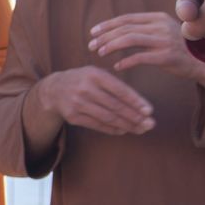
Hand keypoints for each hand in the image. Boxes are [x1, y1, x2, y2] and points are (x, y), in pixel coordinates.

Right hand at [39, 65, 154, 135]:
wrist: (54, 89)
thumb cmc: (84, 80)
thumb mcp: (97, 74)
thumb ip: (116, 85)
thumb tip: (140, 104)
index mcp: (95, 75)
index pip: (120, 90)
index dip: (136, 101)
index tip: (149, 111)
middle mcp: (85, 89)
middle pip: (115, 106)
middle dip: (135, 117)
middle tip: (150, 124)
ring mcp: (77, 103)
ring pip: (107, 117)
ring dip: (126, 125)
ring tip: (140, 129)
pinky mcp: (72, 116)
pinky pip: (96, 124)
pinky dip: (111, 129)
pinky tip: (123, 130)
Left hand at [88, 10, 204, 84]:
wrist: (204, 61)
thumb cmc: (179, 47)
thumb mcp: (163, 32)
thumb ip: (144, 29)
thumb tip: (115, 31)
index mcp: (158, 18)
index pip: (127, 18)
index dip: (107, 25)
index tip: (92, 32)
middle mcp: (161, 26)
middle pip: (125, 28)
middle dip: (104, 36)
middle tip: (90, 45)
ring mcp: (165, 40)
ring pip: (130, 39)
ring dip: (111, 46)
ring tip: (99, 53)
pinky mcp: (167, 56)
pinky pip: (140, 58)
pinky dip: (126, 62)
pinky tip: (117, 67)